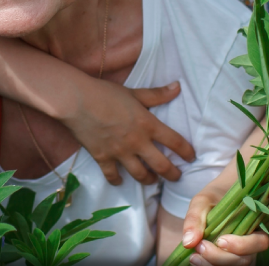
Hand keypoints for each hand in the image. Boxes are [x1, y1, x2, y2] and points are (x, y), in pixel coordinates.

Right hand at [62, 78, 194, 185]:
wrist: (77, 101)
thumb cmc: (106, 93)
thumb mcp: (135, 92)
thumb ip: (157, 94)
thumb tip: (178, 87)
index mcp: (148, 124)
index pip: (175, 142)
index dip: (186, 151)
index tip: (192, 157)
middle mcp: (137, 142)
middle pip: (161, 166)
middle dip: (172, 174)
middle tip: (177, 177)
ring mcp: (120, 153)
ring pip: (140, 175)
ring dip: (150, 180)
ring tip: (153, 180)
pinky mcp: (103, 158)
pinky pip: (113, 176)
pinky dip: (118, 180)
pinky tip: (121, 181)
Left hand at [181, 147, 268, 265]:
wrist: (213, 203)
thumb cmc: (212, 199)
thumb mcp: (202, 201)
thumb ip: (195, 218)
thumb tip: (188, 242)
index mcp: (255, 225)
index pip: (260, 242)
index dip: (242, 245)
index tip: (220, 240)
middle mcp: (251, 244)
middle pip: (245, 260)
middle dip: (221, 258)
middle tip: (200, 247)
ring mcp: (241, 254)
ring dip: (213, 264)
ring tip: (194, 256)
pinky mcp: (228, 260)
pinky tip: (195, 259)